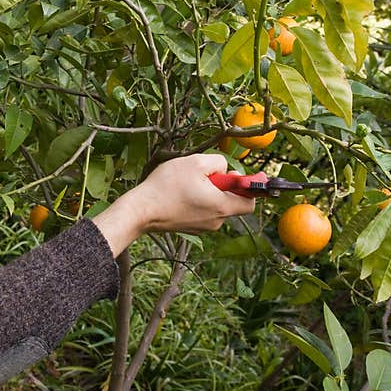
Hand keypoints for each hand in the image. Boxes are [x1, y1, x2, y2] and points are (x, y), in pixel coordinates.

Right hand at [92, 153, 255, 256]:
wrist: (140, 211)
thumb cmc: (166, 186)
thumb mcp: (195, 162)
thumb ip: (218, 162)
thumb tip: (224, 169)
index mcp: (222, 206)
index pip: (250, 201)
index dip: (250, 187)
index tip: (247, 177)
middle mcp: (216, 221)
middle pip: (232, 202)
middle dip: (224, 187)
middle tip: (207, 175)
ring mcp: (202, 227)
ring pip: (215, 206)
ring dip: (208, 193)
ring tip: (187, 184)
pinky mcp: (190, 228)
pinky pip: (202, 212)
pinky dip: (196, 202)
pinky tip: (179, 194)